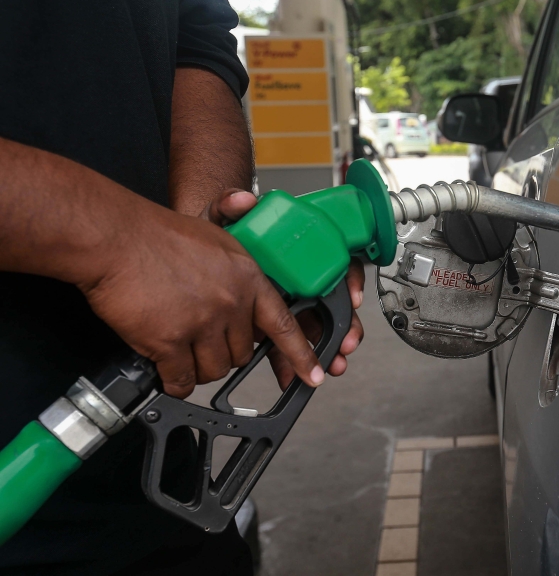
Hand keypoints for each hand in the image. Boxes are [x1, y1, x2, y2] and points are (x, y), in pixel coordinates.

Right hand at [79, 196, 324, 397]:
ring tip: (182, 349)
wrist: (116, 238)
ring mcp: (202, 323)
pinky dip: (175, 382)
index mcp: (248, 277)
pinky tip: (167, 372)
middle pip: (243, 353)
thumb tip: (249, 225)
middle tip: (204, 340)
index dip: (300, 353)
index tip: (313, 375)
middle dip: (225, 353)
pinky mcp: (170, 341)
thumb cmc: (157, 234)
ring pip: (214, 369)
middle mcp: (232, 302)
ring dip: (199, 368)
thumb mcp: (214, 232)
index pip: (284, 323)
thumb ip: (237, 247)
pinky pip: (181, 379)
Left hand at [205, 189, 365, 387]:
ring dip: (326, 351)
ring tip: (331, 364)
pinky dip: (290, 364)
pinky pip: (284, 347)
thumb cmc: (215, 237)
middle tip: (346, 343)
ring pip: (315, 330)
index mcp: (295, 256)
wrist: (190, 257)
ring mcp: (284, 305)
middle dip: (345, 327)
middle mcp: (295, 280)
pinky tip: (291, 376)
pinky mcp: (265, 327)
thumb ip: (230, 203)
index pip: (334, 266)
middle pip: (332, 304)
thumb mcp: (220, 216)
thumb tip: (243, 200)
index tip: (352, 298)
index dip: (350, 282)